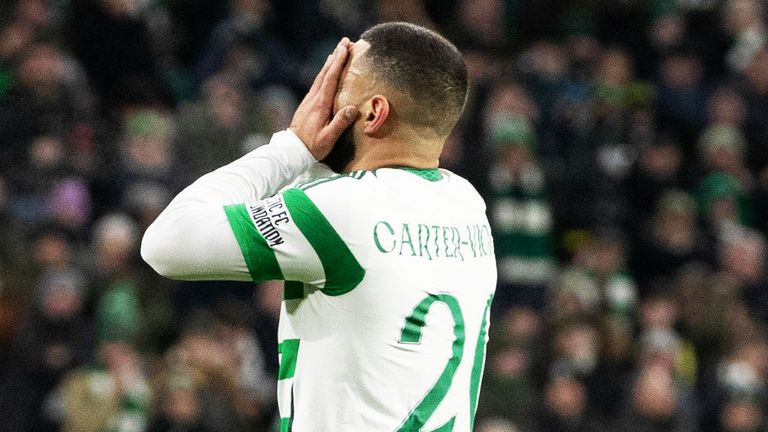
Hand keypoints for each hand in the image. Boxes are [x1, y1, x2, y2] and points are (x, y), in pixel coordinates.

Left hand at [290, 38, 358, 159]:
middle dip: (336, 56)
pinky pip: (318, 82)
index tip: (345, 48)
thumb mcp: (328, 138)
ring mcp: (309, 100)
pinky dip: (325, 72)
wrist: (292, 151)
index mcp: (320, 104)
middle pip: (325, 72)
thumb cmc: (312, 146)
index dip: (338, 63)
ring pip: (320, 76)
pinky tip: (327, 71)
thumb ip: (340, 123)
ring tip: (337, 51)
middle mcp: (314, 98)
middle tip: (345, 41)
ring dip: (330, 62)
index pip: (330, 79)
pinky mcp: (308, 104)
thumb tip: (352, 108)